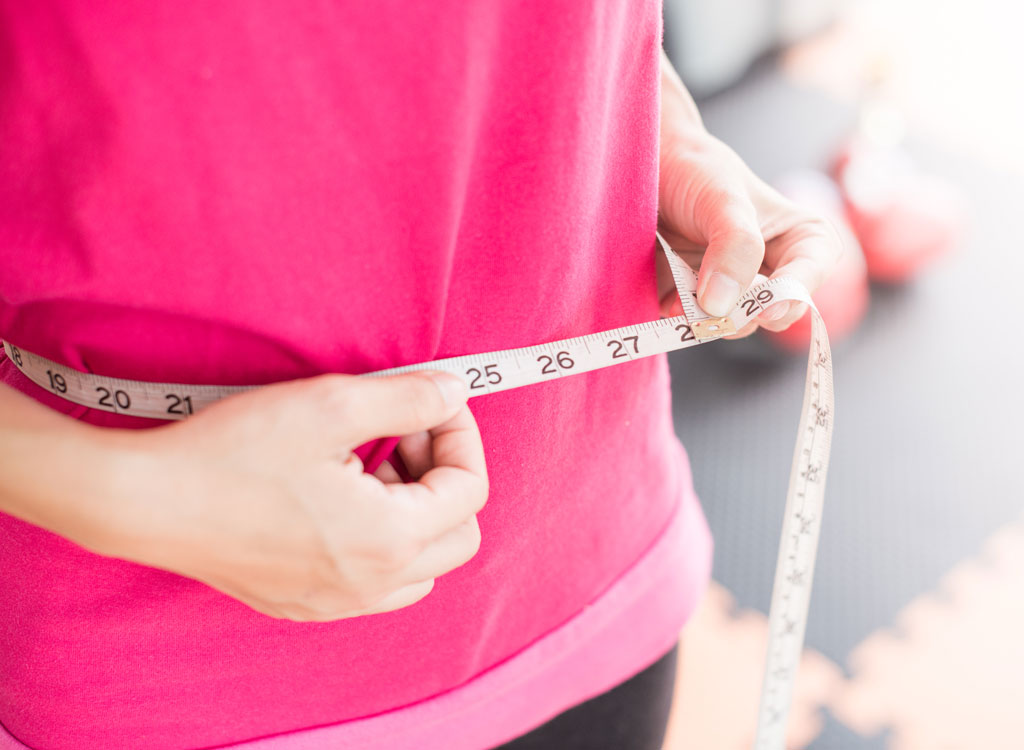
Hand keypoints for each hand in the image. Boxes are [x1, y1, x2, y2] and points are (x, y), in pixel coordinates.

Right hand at [103, 371, 487, 621]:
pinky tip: (339, 499)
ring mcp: (337, 604)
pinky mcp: (306, 605)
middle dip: (444, 477)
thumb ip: (409, 399)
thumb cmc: (233, 454)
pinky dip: (381, 541)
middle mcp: (372, 586)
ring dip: (415, 512)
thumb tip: (454, 392)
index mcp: (389, 540)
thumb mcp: (332, 406)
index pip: (471, 490)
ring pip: (422, 565)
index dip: (461, 435)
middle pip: (459, 535)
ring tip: (368, 466)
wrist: (146, 502)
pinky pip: (377, 583)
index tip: (434, 403)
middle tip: (403, 435)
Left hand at [655, 54, 842, 337]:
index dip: (792, 296)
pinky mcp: (693, 300)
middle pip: (767, 314)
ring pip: (727, 325)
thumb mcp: (723, 198)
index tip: (766, 308)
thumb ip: (734, 246)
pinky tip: (666, 295)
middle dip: (739, 314)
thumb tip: (720, 305)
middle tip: (711, 306)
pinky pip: (688, 324)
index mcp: (799, 241)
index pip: (810, 276)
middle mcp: (770, 272)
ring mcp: (730, 290)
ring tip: (681, 292)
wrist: (646, 165)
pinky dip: (676, 315)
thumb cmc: (695, 170)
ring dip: (702, 316)